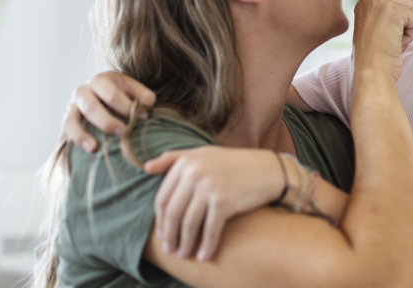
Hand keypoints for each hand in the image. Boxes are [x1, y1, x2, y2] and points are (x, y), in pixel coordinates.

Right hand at [58, 71, 155, 152]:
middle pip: (90, 107)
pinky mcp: (66, 124)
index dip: (127, 107)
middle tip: (123, 133)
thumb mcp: (132, 88)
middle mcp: (82, 92)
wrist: (99, 94)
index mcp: (100, 81)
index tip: (142, 118)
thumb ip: (142, 95)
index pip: (111, 94)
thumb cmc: (120, 93)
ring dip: (81, 135)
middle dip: (107, 122)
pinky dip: (68, 147)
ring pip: (71, 121)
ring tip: (94, 148)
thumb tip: (147, 105)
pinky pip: (63, 135)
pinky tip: (73, 161)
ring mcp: (71, 108)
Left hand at [145, 147, 284, 260]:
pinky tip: (204, 256)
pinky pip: (210, 230)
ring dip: (185, 244)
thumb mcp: (202, 154)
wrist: (267, 170)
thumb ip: (174, 158)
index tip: (162, 234)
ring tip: (184, 255)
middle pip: (173, 213)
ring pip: (189, 224)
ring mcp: (209, 187)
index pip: (163, 198)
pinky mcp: (224, 202)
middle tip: (169, 250)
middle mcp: (195, 173)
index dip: (160, 220)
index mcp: (186, 162)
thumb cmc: (233, 164)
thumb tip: (145, 167)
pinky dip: (206, 246)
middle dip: (169, 235)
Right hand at [352, 0, 412, 80]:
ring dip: (409, 29)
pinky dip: (410, 35)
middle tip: (390, 40)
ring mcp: (379, 3)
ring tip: (392, 42)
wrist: (370, 72)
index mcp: (365, 3)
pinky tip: (395, 43)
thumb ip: (391, 15)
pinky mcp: (391, 10)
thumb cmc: (376, 59)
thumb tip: (409, 0)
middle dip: (407, 23)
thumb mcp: (381, 31)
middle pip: (408, 1)